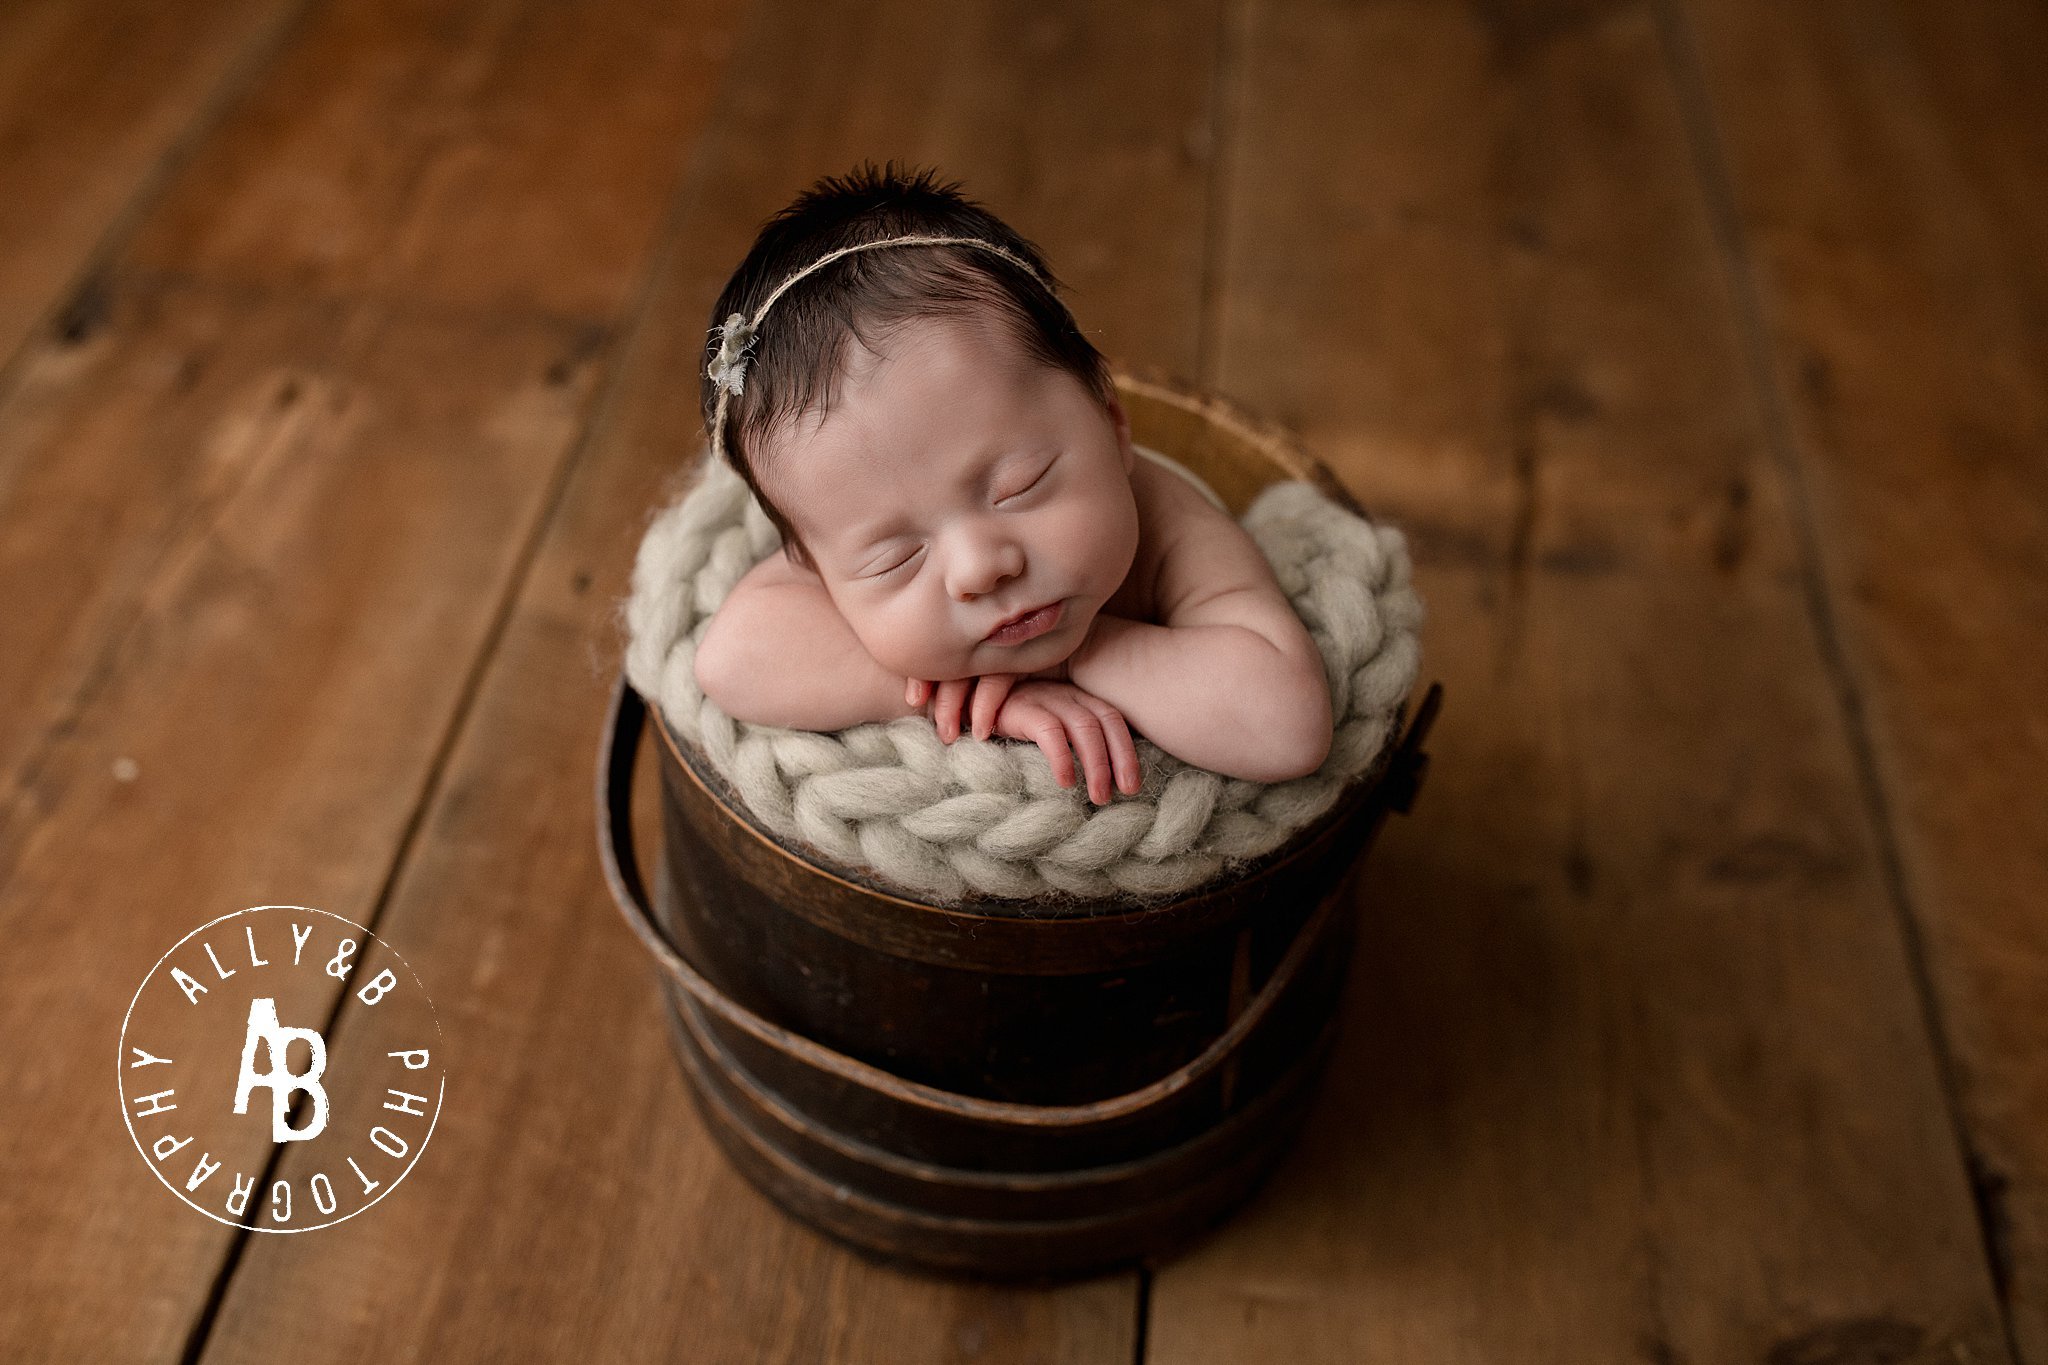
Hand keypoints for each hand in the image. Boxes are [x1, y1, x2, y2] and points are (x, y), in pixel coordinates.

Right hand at [906, 675, 1140, 804]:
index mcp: (1073, 695)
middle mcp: (1063, 691)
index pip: (1112, 718)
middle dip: (1119, 759)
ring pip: (1084, 727)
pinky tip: (1065, 782)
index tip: (1132, 784)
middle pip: (1104, 721)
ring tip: (1097, 797)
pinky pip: (1050, 731)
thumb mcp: (1038, 728)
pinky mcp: (1021, 706)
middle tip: (1125, 794)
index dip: (1127, 750)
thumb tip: (1093, 779)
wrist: (955, 702)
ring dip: (1096, 765)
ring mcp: (1042, 695)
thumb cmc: (1000, 721)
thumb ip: (1063, 741)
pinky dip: (1062, 757)